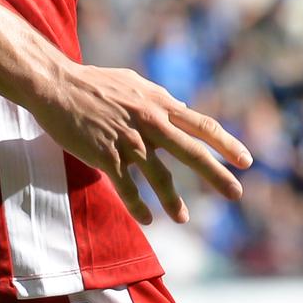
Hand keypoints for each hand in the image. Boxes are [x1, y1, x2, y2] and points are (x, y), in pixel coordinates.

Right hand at [27, 63, 250, 225]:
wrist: (57, 85)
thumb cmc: (96, 83)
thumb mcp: (136, 84)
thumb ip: (161, 99)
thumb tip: (182, 107)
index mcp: (160, 104)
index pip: (202, 125)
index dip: (226, 143)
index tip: (245, 160)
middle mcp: (150, 122)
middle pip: (191, 152)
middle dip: (216, 175)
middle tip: (236, 194)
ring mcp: (128, 140)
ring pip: (158, 176)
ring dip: (173, 200)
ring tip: (183, 218)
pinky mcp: (105, 156)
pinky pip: (126, 187)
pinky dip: (137, 206)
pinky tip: (147, 219)